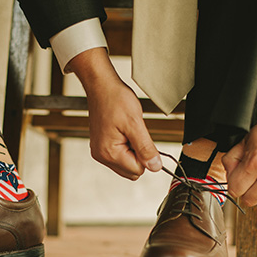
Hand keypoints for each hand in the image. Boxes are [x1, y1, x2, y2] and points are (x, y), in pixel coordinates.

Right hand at [67, 48, 161, 179]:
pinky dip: (126, 146)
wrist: (101, 86)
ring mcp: (100, 152)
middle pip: (131, 171)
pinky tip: (123, 131)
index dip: (145, 155)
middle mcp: (101, 156)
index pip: (137, 170)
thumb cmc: (115, 99)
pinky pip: (120, 155)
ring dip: (133, 150)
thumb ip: (146, 148)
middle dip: (138, 155)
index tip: (141, 137)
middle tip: (135, 134)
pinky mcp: (101, 146)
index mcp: (109, 153)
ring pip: (126, 164)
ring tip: (128, 131)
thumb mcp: (136, 124)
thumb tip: (156, 166)